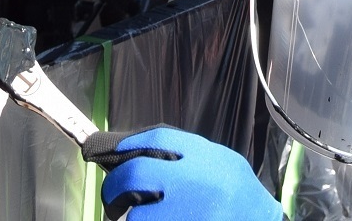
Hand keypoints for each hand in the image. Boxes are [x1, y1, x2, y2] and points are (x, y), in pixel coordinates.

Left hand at [85, 127, 280, 220]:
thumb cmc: (240, 193)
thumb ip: (190, 156)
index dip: (131, 144)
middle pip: (137, 174)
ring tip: (134, 219)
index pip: (158, 139)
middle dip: (115, 188)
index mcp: (204, 156)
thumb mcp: (221, 162)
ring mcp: (189, 210)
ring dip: (132, 219)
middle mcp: (194, 180)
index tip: (118, 152)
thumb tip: (147, 155)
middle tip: (112, 198)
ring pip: (139, 215)